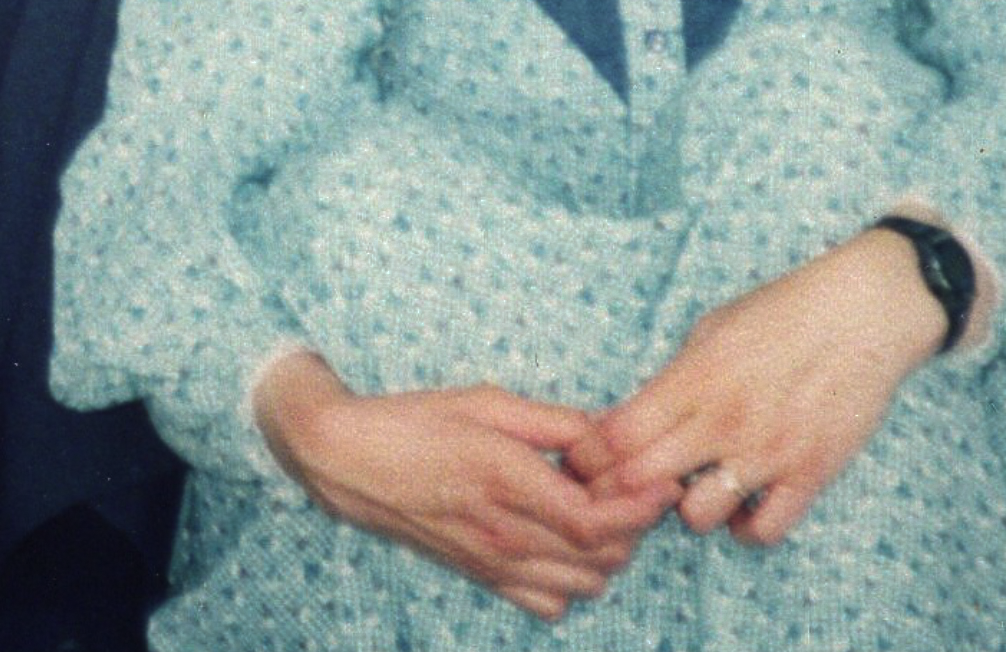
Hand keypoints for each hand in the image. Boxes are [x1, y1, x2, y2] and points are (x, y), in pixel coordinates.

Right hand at [254, 350, 664, 620]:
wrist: (345, 460)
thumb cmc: (412, 421)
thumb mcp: (486, 402)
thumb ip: (553, 422)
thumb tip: (606, 435)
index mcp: (506, 480)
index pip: (598, 520)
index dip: (641, 507)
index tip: (660, 482)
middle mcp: (503, 532)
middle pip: (602, 557)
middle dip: (633, 526)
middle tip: (631, 489)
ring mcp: (491, 561)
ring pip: (583, 584)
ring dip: (607, 554)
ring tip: (598, 513)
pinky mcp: (481, 575)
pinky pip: (548, 603)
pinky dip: (572, 582)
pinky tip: (563, 543)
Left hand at [569, 230, 948, 545]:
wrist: (864, 313)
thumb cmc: (783, 312)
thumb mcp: (711, 329)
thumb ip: (674, 379)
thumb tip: (632, 419)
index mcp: (691, 378)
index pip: (614, 436)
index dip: (589, 458)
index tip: (588, 463)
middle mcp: (723, 420)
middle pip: (640, 481)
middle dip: (620, 492)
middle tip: (628, 490)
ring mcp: (768, 452)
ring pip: (697, 517)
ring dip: (689, 509)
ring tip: (699, 488)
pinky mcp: (811, 474)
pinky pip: (763, 530)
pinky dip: (746, 527)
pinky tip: (745, 504)